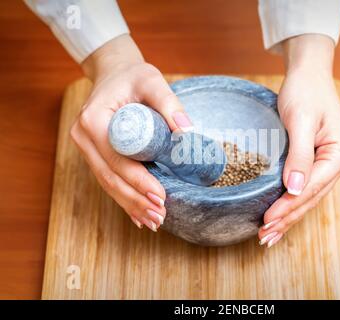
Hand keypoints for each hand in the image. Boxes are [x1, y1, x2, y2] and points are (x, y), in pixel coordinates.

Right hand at [70, 35, 192, 230]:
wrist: (114, 73)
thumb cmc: (133, 76)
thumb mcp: (152, 81)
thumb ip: (169, 103)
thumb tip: (187, 132)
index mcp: (94, 121)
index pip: (117, 159)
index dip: (138, 181)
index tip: (160, 197)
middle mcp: (84, 137)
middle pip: (110, 177)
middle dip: (135, 200)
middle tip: (160, 216)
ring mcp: (86, 148)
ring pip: (107, 183)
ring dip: (130, 204)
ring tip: (154, 221)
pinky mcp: (95, 153)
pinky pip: (108, 179)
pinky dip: (124, 198)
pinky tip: (138, 216)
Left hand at [258, 35, 339, 246]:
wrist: (308, 75)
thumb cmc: (306, 92)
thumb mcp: (302, 120)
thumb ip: (299, 154)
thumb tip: (293, 189)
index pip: (310, 188)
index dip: (288, 207)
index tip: (267, 220)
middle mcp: (338, 164)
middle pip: (310, 198)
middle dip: (287, 219)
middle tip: (264, 237)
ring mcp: (328, 165)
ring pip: (307, 198)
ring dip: (288, 217)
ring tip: (269, 235)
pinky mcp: (316, 163)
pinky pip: (303, 189)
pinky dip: (290, 204)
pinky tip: (279, 217)